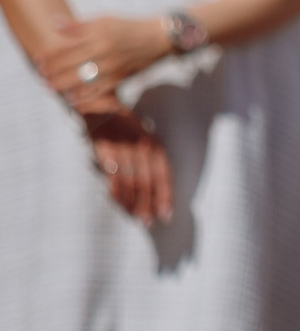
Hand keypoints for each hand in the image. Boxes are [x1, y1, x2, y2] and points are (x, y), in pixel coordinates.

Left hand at [44, 14, 172, 107]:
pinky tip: (73, 100)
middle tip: (41, 76)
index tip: (37, 59)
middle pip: (70, 66)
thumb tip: (54, 23)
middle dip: (51, 73)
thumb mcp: (106, 20)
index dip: (49, 56)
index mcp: (99, 34)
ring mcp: (113, 66)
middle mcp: (105, 51)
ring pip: (81, 80)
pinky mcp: (121, 78)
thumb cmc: (131, 27)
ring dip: (63, 86)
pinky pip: (98, 91)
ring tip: (51, 87)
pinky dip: (83, 98)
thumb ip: (79, 25)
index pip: (66, 47)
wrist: (161, 38)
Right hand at [85, 109, 171, 223]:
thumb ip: (151, 160)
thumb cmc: (126, 126)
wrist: (101, 108)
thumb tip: (155, 189)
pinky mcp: (106, 153)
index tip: (167, 214)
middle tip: (149, 222)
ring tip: (137, 219)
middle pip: (148, 182)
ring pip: (131, 183)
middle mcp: (142, 148)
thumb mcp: (146, 139)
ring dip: (133, 203)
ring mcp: (124, 150)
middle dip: (149, 204)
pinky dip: (117, 194)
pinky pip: (113, 179)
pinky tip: (121, 205)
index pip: (164, 175)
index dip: (165, 196)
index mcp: (155, 145)